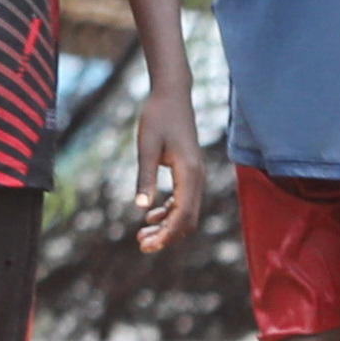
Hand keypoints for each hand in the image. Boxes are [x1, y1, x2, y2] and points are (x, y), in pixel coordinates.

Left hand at [127, 97, 201, 253]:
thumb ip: (145, 178)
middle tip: (142, 244)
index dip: (167, 235)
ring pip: (187, 213)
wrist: (172, 95)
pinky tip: (151, 216)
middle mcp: (198, 177)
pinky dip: (169, 213)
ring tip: (142, 234)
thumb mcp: (146, 148)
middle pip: (188, 220)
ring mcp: (196, 176)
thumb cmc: (157, 117)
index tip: (147, 245)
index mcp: (189, 173)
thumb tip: (142, 208)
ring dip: (167, 227)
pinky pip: (184, 201)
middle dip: (167, 236)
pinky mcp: (190, 173)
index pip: (183, 215)